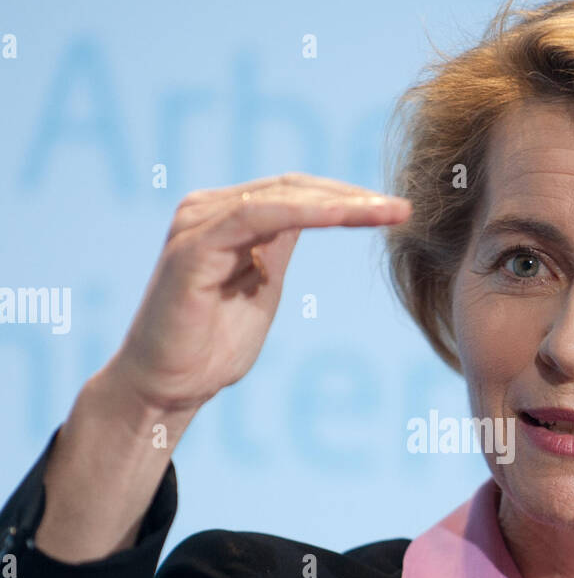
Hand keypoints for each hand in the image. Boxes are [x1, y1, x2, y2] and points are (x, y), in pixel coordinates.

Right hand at [107, 173, 411, 415]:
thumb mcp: (262, 290)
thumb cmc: (210, 348)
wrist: (166, 389)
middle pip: (293, 188)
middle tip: (403, 208)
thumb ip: (277, 253)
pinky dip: (303, 213)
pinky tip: (341, 216)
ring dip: (339, 203)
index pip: (295, 193)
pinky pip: (255, 217)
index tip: (395, 212)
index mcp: (226, 218)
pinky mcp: (193, 247)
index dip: (347, 198)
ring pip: (280, 197)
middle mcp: (207, 210)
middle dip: (352, 196)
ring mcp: (197, 224)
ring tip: (385, 212)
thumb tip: (313, 219)